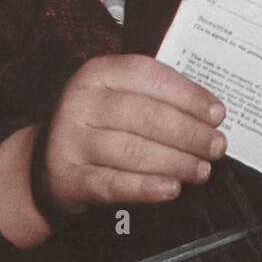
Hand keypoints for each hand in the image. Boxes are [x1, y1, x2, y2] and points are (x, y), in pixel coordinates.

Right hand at [38, 54, 227, 214]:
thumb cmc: (97, 128)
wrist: (44, 166)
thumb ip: (157, 100)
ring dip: (176, 162)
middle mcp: (79, 101)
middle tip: (217, 146)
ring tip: (202, 170)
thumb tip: (210, 115)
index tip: (217, 113)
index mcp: (97, 73)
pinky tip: (172, 189)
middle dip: (190, 133)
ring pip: (133, 150)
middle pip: (146, 115)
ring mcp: (69, 140)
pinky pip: (114, 184)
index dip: (188, 94)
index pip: (149, 75)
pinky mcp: (66, 178)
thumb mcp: (117, 100)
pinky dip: (147, 187)